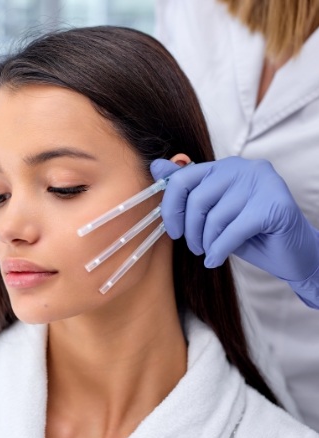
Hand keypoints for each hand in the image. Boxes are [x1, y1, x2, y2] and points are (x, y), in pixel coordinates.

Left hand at [150, 157, 318, 282]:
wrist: (292, 253)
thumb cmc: (248, 233)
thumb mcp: (212, 211)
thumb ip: (186, 188)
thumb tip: (155, 167)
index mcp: (225, 166)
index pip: (184, 177)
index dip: (171, 207)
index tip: (173, 230)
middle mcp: (244, 168)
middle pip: (198, 199)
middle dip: (190, 230)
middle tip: (194, 247)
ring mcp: (262, 184)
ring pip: (215, 218)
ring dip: (206, 243)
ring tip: (209, 252)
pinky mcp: (275, 205)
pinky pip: (232, 232)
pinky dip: (219, 251)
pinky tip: (215, 260)